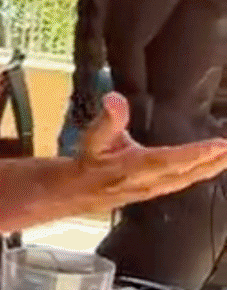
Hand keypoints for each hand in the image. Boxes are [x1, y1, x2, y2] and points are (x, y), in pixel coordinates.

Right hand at [76, 94, 226, 205]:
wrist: (78, 191)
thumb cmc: (90, 161)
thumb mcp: (94, 138)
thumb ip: (108, 119)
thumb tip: (114, 98)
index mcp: (133, 167)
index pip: (170, 160)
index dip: (196, 154)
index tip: (220, 145)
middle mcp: (146, 181)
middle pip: (187, 172)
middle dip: (213, 161)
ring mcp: (154, 189)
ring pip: (188, 179)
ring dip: (212, 168)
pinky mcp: (157, 191)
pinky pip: (184, 182)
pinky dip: (202, 172)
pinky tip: (213, 165)